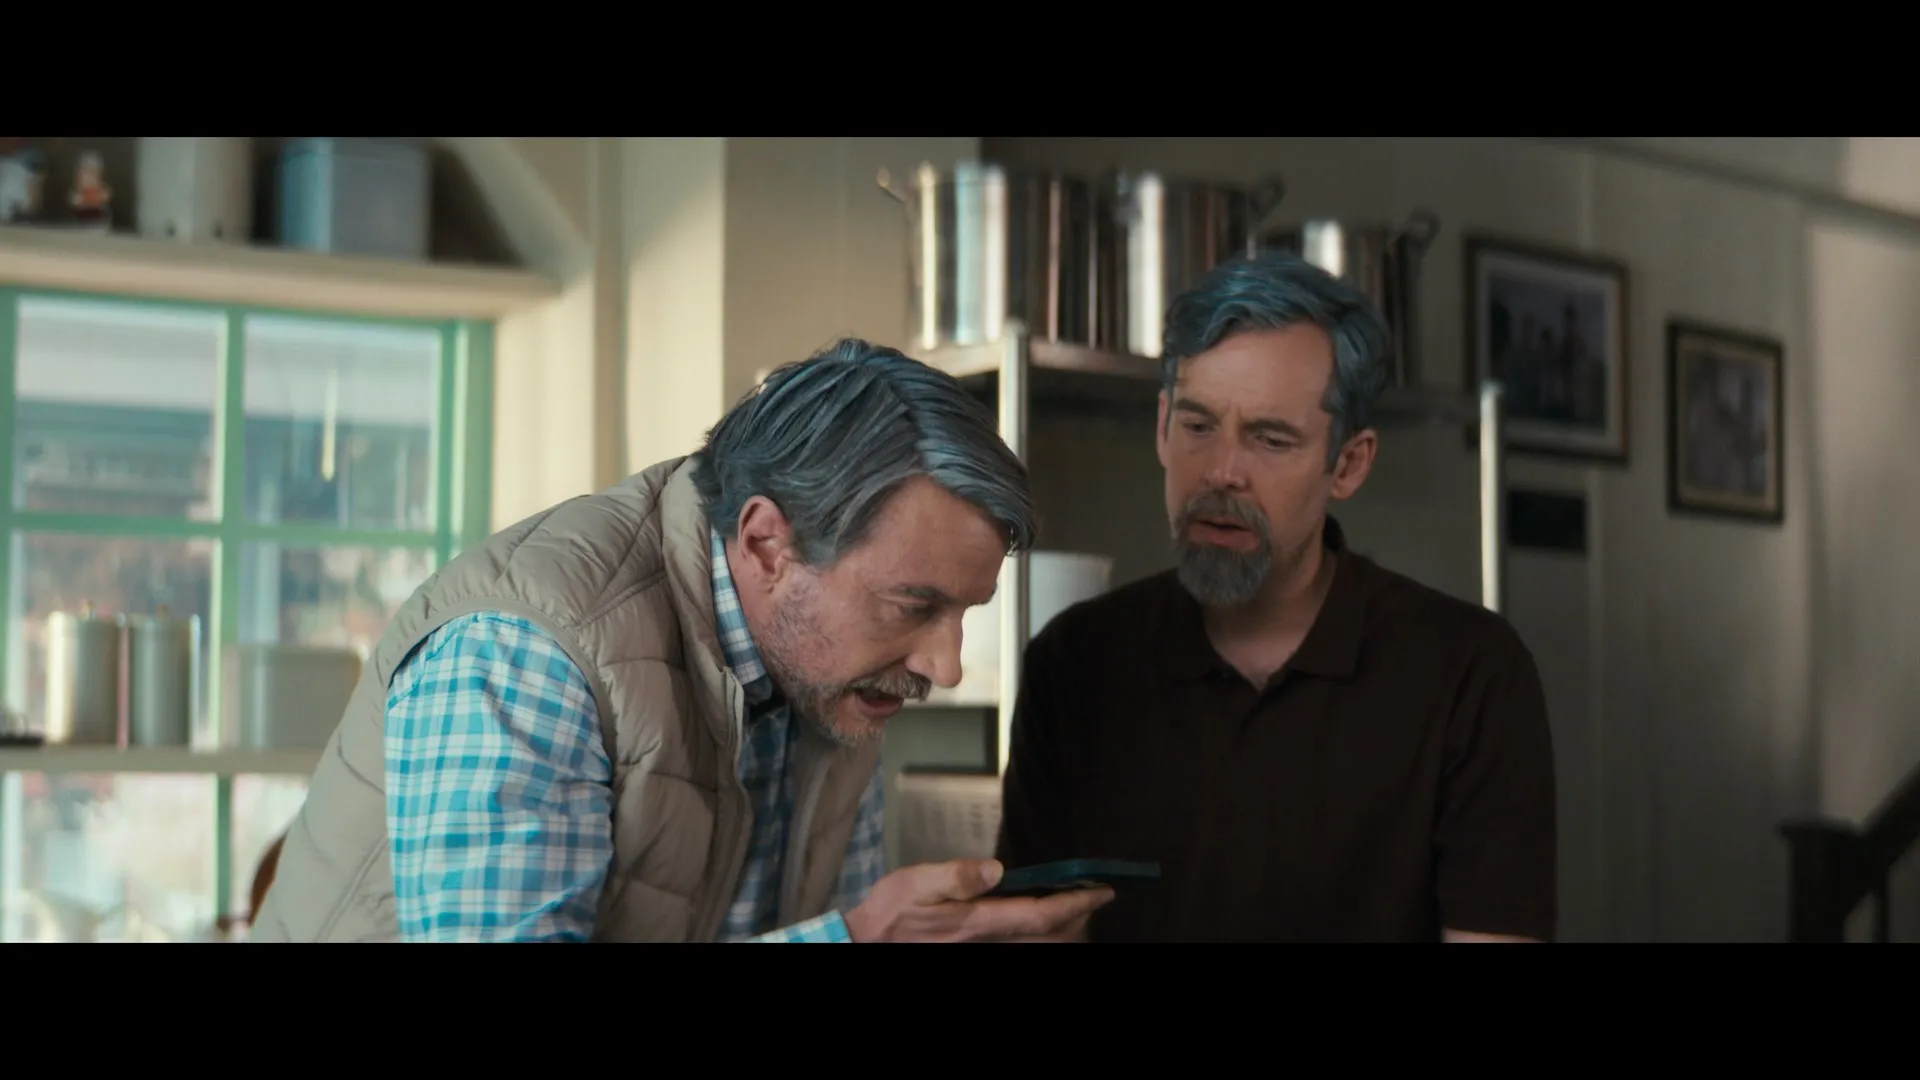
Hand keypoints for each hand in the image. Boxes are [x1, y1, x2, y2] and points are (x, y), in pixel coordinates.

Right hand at [843, 858, 1113, 942]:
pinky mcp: (975, 952)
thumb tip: (996, 869)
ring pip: (1038, 947)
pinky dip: (1040, 938)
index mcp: (978, 922)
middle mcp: (988, 943)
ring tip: (1076, 910)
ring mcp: (983, 952)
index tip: (1103, 891)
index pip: (1041, 915)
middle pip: (1049, 938)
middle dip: (1078, 921)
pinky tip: (1043, 926)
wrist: (867, 946)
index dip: (1077, 904)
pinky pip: (1020, 949)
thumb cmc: (890, 914)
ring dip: (1063, 932)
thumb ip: (957, 876)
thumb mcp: (916, 883)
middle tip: (1095, 897)